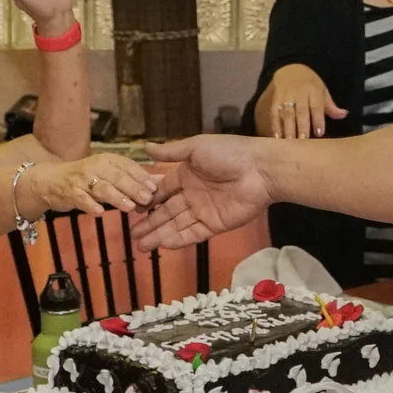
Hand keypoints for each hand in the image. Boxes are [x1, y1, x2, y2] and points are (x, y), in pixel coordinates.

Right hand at [20, 153, 160, 215]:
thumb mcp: (109, 174)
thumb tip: (161, 180)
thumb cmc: (86, 178)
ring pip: (102, 188)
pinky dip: (90, 205)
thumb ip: (132, 178)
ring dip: (117, 197)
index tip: (155, 188)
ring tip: (130, 207)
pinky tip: (100, 213)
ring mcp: (82, 179)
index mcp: (108, 159)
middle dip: (133, 188)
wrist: (50, 181)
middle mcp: (95, 166)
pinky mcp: (70, 192)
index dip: (142, 177)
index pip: (128, 166)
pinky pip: (81, 199)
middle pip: (117, 177)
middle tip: (147, 199)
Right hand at [133, 136, 274, 249]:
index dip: (148, 200)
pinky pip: (192, 234)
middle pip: (167, 212)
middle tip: (131, 234)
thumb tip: (145, 147)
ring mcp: (204, 211)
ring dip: (158, 235)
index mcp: (187, 175)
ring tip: (140, 245)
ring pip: (176, 225)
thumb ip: (171, 151)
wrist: (261, 170)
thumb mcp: (196, 147)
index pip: (163, 190)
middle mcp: (193, 194)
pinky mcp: (215, 225)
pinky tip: (161, 245)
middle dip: (149, 223)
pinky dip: (177, 240)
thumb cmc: (229, 153)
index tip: (132, 209)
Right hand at [261, 64, 343, 138]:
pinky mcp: (275, 100)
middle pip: (301, 111)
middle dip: (302, 126)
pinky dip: (275, 125)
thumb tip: (344, 115)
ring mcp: (285, 96)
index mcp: (314, 90)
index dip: (318, 120)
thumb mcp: (322, 91)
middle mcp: (299, 93)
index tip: (319, 133)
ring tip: (290, 142)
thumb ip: (331, 106)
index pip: (317, 106)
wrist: (290, 69)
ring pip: (287, 113)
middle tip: (303, 141)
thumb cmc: (310, 84)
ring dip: (288, 128)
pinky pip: (274, 113)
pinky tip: (277, 137)